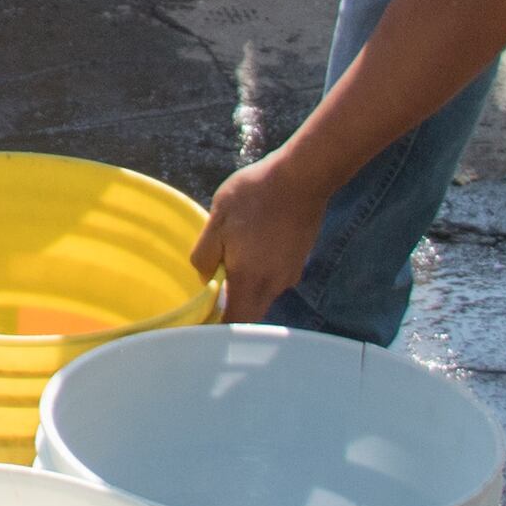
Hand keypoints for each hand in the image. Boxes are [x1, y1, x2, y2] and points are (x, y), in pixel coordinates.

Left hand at [191, 140, 328, 318]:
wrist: (301, 177)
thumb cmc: (255, 196)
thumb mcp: (217, 220)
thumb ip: (205, 256)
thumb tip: (206, 278)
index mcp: (250, 280)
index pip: (234, 323)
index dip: (217, 327)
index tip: (203, 321)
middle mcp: (274, 285)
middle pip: (250, 312)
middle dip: (232, 308)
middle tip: (213, 290)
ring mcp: (291, 273)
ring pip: (263, 294)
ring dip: (246, 286)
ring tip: (232, 257)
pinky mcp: (299, 260)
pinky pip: (274, 278)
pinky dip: (261, 272)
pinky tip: (253, 246)